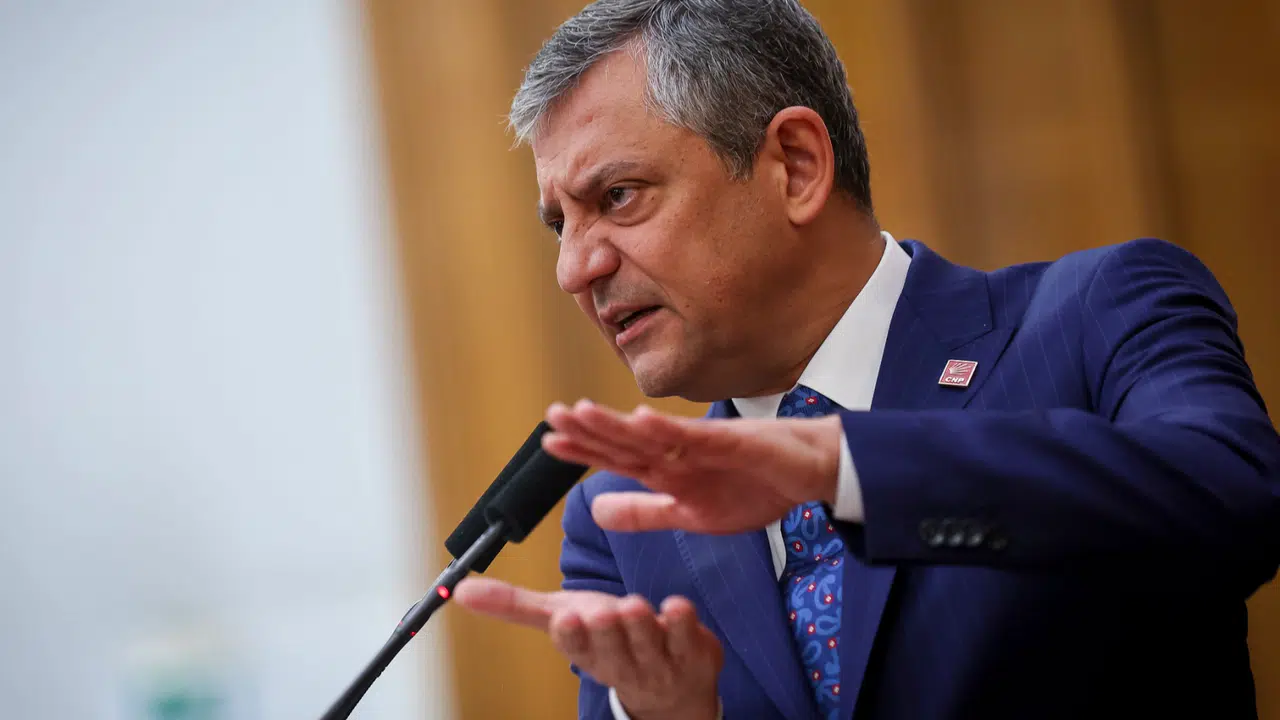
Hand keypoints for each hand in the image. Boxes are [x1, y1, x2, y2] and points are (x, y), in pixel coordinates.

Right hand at [453, 577, 721, 719]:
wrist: (671, 687)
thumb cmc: (610, 640)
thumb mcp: (562, 618)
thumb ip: (515, 605)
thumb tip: (460, 588)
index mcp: (586, 652)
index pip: (573, 646)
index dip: (570, 635)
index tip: (565, 619)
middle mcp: (620, 662)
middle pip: (610, 648)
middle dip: (605, 631)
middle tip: (601, 612)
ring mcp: (658, 661)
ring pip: (647, 644)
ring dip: (641, 625)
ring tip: (634, 606)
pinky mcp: (692, 653)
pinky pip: (688, 637)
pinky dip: (683, 622)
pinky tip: (677, 607)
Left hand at [542, 400, 842, 533]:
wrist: (810, 475)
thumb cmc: (755, 488)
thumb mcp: (691, 516)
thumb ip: (646, 512)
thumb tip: (597, 512)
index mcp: (668, 470)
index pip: (618, 459)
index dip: (584, 451)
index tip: (549, 443)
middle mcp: (679, 452)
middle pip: (626, 441)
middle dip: (589, 430)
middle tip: (552, 416)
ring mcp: (703, 445)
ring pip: (652, 434)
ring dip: (617, 422)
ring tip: (582, 411)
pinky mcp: (732, 442)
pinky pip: (695, 437)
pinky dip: (668, 428)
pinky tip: (641, 418)